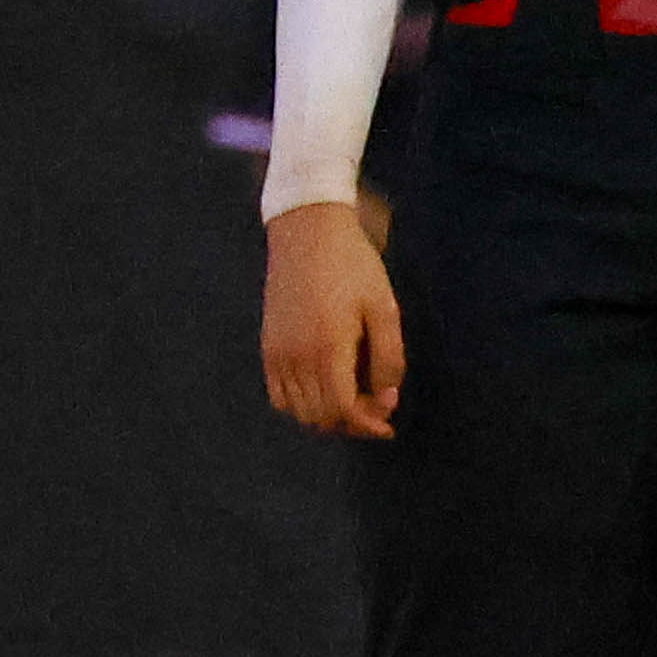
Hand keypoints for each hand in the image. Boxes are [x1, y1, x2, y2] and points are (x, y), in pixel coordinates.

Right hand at [262, 199, 402, 438]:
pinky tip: (325, 392)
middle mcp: (296, 357)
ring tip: (355, 401)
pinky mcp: (267, 346)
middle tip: (377, 406)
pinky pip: (279, 395)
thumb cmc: (353, 266)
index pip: (343, 410)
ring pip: (298, 411)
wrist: (307, 232)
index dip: (367, 424)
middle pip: (320, 417)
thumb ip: (389, 357)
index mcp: (327, 348)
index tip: (388, 422)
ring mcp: (277, 353)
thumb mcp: (384, 308)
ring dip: (328, 417)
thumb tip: (386, 397)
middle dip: (353, 422)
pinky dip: (301, 406)